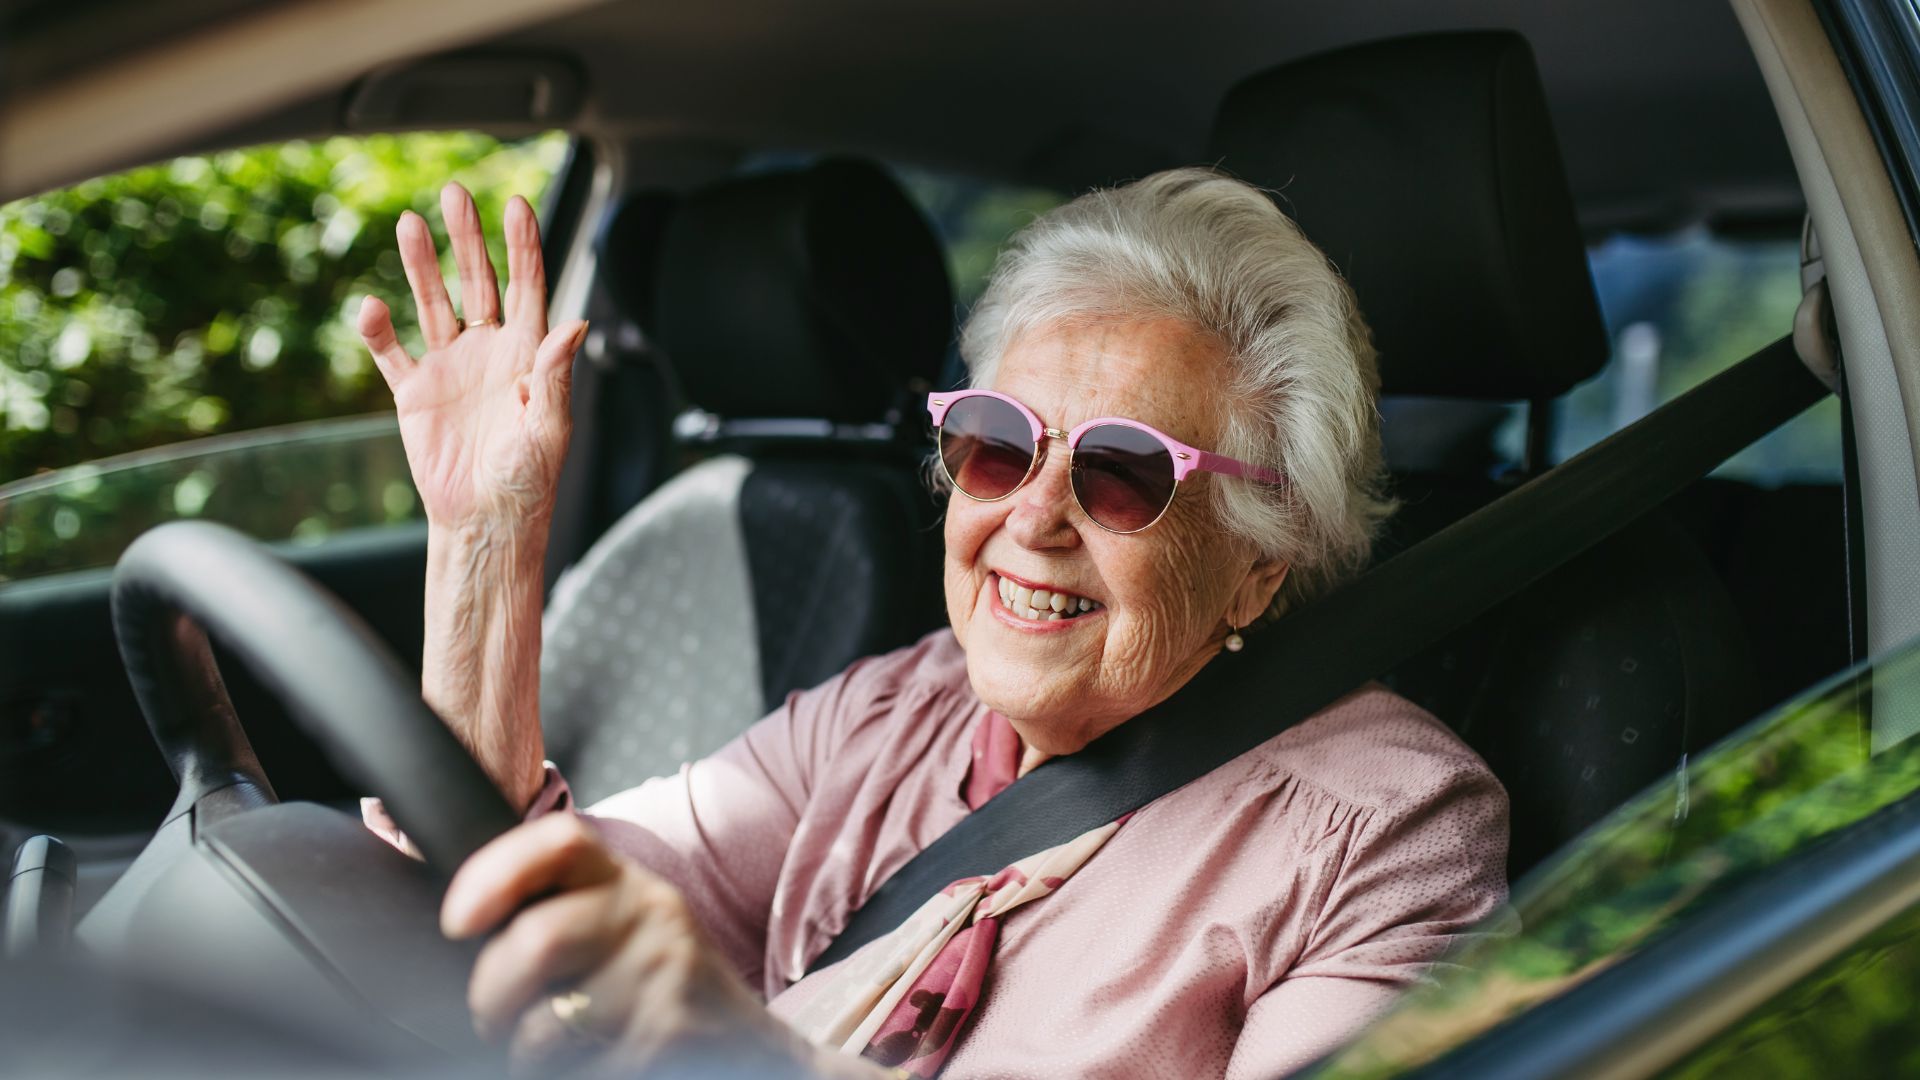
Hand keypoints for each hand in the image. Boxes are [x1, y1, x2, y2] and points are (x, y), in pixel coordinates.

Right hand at [358, 183, 587, 529]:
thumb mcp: (550, 427)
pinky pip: (392, 352)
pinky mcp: (414, 392)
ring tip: (409, 224)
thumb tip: (576, 322)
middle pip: (477, 281)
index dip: (522, 247)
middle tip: (454, 193)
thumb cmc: (529, 480)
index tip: (516, 205)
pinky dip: (379, 330)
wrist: (486, 521)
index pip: (527, 288)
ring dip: (421, 265)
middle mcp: (489, 350)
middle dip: (467, 239)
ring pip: (433, 302)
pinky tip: (371, 305)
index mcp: (528, 354)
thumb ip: (555, 373)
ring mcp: (450, 366)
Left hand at [443, 814, 813, 1076]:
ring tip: (546, 1057)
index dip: (496, 872)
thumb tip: (469, 927)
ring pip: (545, 1025)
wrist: (751, 1050)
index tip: (458, 921)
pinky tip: (594, 1071)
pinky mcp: (671, 1035)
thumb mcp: (624, 933)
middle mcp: (653, 914)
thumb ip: (565, 915)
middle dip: (491, 997)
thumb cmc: (659, 995)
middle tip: (493, 1021)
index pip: (560, 842)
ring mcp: (667, 975)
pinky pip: (577, 1073)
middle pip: (536, 940)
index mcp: (629, 883)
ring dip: (523, 1058)